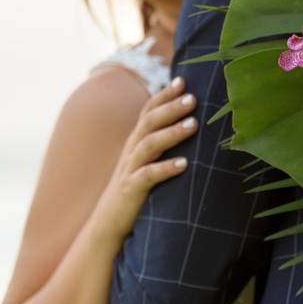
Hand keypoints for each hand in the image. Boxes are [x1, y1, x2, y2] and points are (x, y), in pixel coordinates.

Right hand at [91, 77, 196, 242]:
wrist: (109, 224)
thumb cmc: (137, 189)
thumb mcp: (149, 161)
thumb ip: (163, 142)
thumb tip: (193, 123)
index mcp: (137, 141)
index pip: (149, 111)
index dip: (164, 95)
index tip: (183, 79)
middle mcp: (132, 151)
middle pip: (149, 122)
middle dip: (170, 108)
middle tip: (193, 98)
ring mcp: (130, 169)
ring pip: (149, 145)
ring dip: (171, 133)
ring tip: (193, 125)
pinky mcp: (131, 190)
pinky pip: (147, 176)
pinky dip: (165, 168)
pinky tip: (184, 164)